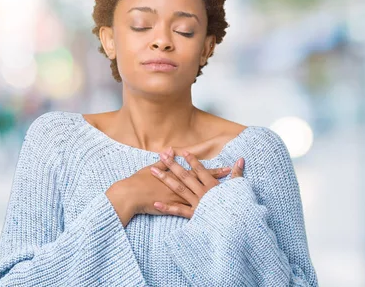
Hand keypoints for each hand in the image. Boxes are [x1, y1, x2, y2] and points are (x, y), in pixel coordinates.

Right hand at [106, 148, 231, 225]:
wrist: (130, 196)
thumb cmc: (140, 182)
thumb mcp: (153, 168)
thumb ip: (164, 162)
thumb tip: (170, 150)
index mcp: (180, 178)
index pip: (201, 173)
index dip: (215, 171)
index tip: (228, 168)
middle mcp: (183, 189)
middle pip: (205, 186)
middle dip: (220, 184)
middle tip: (234, 182)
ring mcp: (180, 201)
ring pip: (201, 200)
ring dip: (214, 198)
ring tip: (228, 197)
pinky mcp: (175, 211)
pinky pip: (191, 212)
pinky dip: (201, 212)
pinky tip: (210, 214)